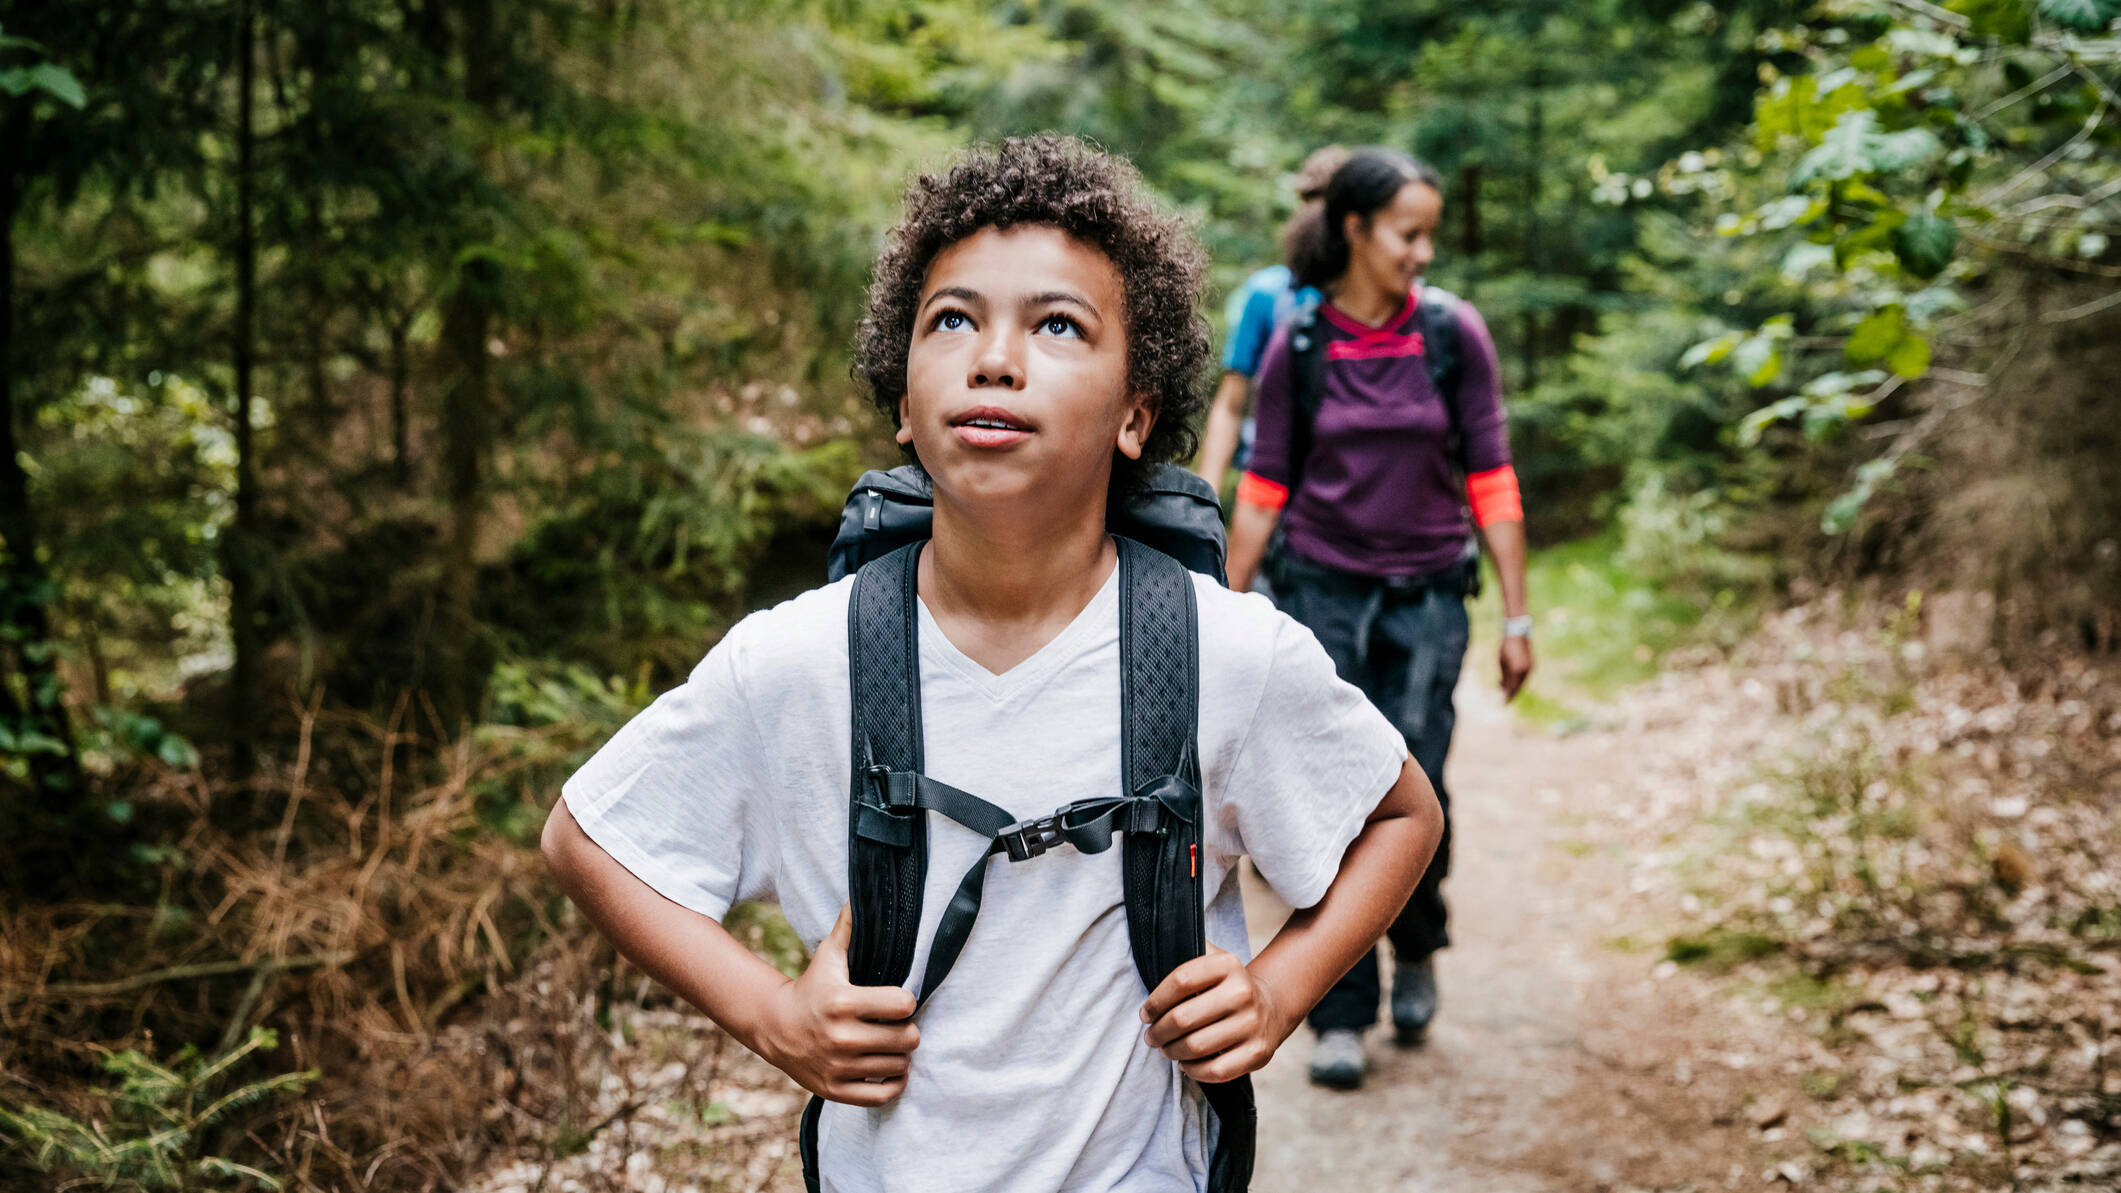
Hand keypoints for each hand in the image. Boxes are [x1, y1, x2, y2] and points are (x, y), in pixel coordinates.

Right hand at [757, 904, 919, 1105]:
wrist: (774, 1026)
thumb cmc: (811, 987)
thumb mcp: (827, 956)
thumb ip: (848, 928)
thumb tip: (860, 895)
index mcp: (843, 1002)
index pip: (903, 1004)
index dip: (907, 1001)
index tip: (900, 1000)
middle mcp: (841, 1037)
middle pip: (906, 1038)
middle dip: (908, 1031)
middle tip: (900, 1026)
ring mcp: (838, 1066)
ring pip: (898, 1066)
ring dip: (901, 1056)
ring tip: (894, 1046)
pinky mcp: (835, 1090)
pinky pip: (882, 1095)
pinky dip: (894, 1084)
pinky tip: (891, 1070)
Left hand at [1138, 945, 1291, 1083]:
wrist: (1270, 1006)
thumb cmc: (1225, 986)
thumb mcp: (1212, 960)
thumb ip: (1185, 950)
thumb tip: (1155, 947)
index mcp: (1228, 964)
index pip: (1180, 980)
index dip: (1155, 1001)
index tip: (1145, 1014)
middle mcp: (1242, 992)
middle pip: (1183, 1018)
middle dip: (1158, 1032)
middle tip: (1151, 1037)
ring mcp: (1252, 1024)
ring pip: (1196, 1046)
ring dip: (1172, 1052)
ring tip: (1166, 1049)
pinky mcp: (1258, 1053)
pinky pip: (1216, 1070)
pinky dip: (1194, 1070)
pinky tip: (1186, 1063)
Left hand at [1499, 634, 1532, 701]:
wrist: (1517, 633)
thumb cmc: (1506, 647)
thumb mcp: (1501, 662)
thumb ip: (1504, 676)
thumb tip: (1503, 687)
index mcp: (1516, 670)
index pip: (1512, 688)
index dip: (1507, 696)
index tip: (1502, 702)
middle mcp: (1525, 671)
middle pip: (1518, 687)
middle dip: (1511, 694)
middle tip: (1504, 700)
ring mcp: (1530, 668)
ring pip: (1522, 682)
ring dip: (1515, 687)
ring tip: (1505, 690)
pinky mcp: (1532, 664)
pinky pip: (1525, 676)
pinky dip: (1519, 680)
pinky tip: (1512, 681)